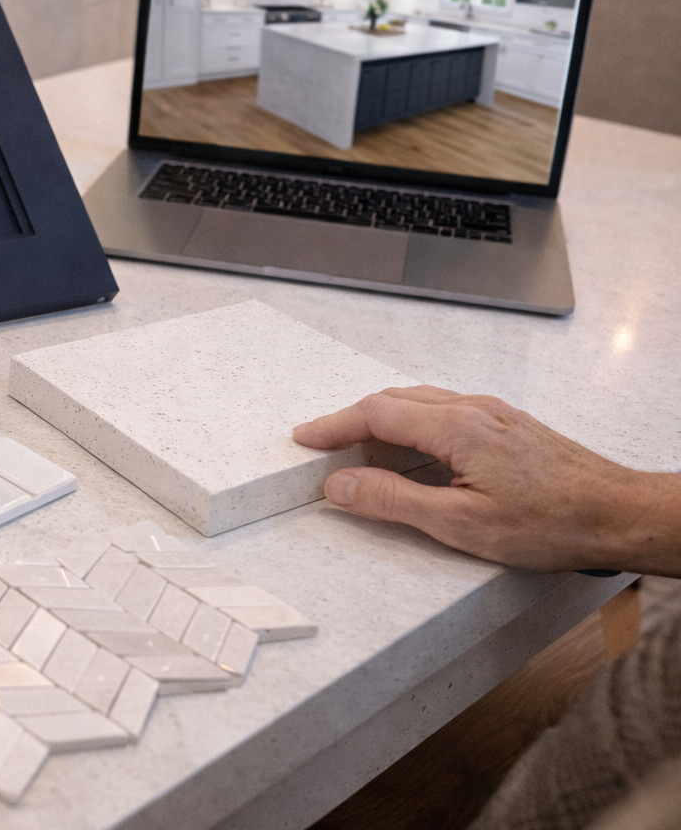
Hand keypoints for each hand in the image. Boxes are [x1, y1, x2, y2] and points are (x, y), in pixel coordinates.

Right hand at [292, 386, 680, 575]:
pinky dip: (411, 423)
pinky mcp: (508, 424)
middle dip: (351, 420)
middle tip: (321, 444)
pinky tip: (412, 449)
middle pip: (394, 400)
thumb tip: (341, 485)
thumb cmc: (551, 524)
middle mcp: (473, 409)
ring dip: (381, 419)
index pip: (376, 414)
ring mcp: (493, 413)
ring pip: (420, 402)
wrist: (619, 514)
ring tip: (358, 448)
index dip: (333, 426)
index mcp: (457, 428)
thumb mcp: (461, 524)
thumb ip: (394, 501)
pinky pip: (444, 410)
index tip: (304, 439)